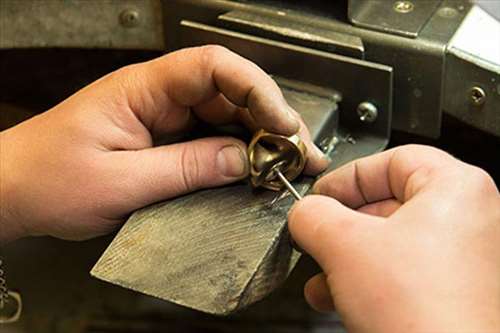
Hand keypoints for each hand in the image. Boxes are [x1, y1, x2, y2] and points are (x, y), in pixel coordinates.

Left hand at [0, 45, 327, 242]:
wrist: (16, 192)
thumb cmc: (48, 179)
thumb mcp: (120, 181)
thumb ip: (184, 169)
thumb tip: (241, 160)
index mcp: (142, 89)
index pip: (212, 66)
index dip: (256, 89)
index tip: (283, 123)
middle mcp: (159, 98)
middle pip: (231, 93)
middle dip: (271, 120)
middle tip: (300, 154)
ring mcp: (165, 120)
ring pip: (227, 118)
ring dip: (261, 140)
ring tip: (288, 167)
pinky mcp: (167, 142)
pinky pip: (212, 141)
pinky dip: (238, 157)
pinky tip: (256, 173)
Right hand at [289, 145, 499, 331]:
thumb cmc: (422, 312)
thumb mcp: (344, 246)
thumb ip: (313, 215)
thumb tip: (304, 212)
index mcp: (456, 189)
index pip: (391, 160)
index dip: (346, 177)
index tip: (319, 196)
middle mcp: (470, 219)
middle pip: (388, 204)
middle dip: (341, 227)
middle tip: (316, 236)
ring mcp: (468, 258)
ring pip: (391, 243)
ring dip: (347, 258)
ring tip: (320, 276)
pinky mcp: (457, 292)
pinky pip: (404, 271)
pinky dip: (368, 280)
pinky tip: (338, 298)